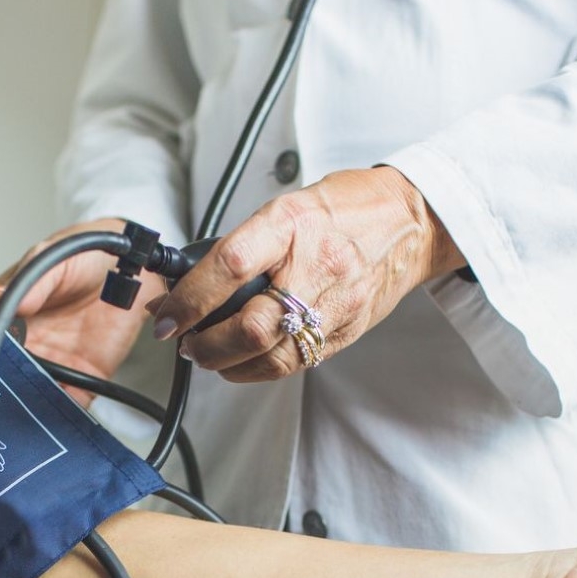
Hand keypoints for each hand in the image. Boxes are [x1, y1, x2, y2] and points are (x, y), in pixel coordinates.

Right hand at [0, 218, 149, 404]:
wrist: (132, 267)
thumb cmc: (85, 256)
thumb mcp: (53, 257)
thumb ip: (31, 279)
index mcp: (10, 313)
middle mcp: (29, 342)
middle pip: (7, 372)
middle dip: (3, 384)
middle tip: (3, 387)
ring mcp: (55, 361)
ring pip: (34, 392)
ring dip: (29, 402)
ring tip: (26, 406)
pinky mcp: (84, 375)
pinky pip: (70, 401)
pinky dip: (64, 411)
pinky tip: (58, 414)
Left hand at [146, 167, 463, 381]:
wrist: (409, 220)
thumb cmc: (343, 208)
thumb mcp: (286, 208)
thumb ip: (244, 246)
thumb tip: (189, 283)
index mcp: (293, 223)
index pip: (231, 267)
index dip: (191, 299)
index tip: (167, 317)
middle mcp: (317, 266)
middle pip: (251, 327)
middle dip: (206, 345)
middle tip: (185, 343)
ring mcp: (337, 304)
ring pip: (271, 357)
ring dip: (227, 364)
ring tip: (208, 355)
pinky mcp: (347, 331)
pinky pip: (294, 363)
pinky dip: (258, 369)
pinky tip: (241, 362)